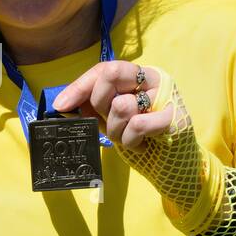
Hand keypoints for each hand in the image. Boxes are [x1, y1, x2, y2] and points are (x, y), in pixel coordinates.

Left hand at [52, 60, 179, 148]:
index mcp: (137, 75)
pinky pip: (137, 125)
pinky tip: (141, 146)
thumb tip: (62, 104)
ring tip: (129, 139)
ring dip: (117, 131)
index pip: (103, 69)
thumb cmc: (137, 139)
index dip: (80, 86)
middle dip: (100, 108)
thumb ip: (92, 105)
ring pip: (121, 105)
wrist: (168, 166)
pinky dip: (131, 141)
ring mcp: (166, 96)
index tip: (61, 105)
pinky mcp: (174, 117)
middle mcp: (153, 78)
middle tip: (111, 125)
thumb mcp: (109, 118)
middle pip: (110, 76)